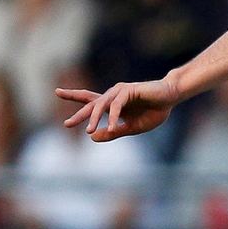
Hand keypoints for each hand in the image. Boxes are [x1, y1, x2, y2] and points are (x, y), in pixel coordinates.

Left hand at [55, 77, 179, 140]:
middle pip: (91, 103)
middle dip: (79, 114)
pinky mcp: (127, 90)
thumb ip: (112, 133)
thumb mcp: (132, 128)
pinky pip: (116, 106)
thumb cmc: (154, 111)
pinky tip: (110, 127)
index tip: (57, 92)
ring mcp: (119, 91)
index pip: (90, 100)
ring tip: (87, 130)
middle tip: (66, 124)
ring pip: (101, 105)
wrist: (170, 99)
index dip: (73, 96)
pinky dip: (112, 117)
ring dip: (94, 119)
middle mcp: (113, 96)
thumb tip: (92, 137)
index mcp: (113, 104)